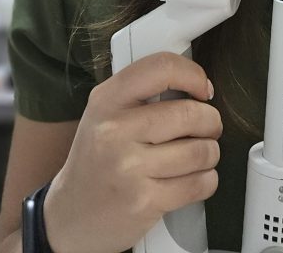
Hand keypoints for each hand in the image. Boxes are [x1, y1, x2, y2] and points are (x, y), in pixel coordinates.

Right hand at [42, 52, 220, 252]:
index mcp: (106, 100)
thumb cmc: (98, 157)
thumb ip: (143, 92)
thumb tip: (197, 84)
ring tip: (198, 155)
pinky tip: (193, 178)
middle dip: (210, 121)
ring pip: (201, 151)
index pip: (162, 68)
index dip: (193, 74)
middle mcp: (115, 131)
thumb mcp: (105, 112)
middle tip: (207, 127)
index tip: (202, 88)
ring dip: (210, 153)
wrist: (71, 214)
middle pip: (191, 114)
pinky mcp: (144, 202)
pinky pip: (199, 183)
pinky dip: (207, 180)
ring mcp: (129, 168)